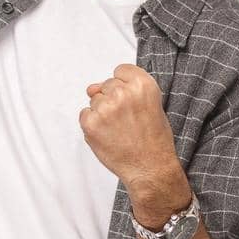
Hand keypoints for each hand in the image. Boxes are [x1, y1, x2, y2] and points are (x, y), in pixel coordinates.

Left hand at [80, 64, 182, 198]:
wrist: (150, 168)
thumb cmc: (153, 139)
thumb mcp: (150, 106)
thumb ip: (124, 90)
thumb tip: (91, 87)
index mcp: (143, 85)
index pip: (121, 70)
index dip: (125, 85)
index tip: (131, 99)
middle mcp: (123, 93)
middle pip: (107, 85)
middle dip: (113, 99)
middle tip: (127, 120)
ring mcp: (105, 108)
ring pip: (95, 100)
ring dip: (102, 112)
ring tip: (120, 130)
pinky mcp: (90, 123)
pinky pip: (85, 114)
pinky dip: (93, 124)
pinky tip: (109, 135)